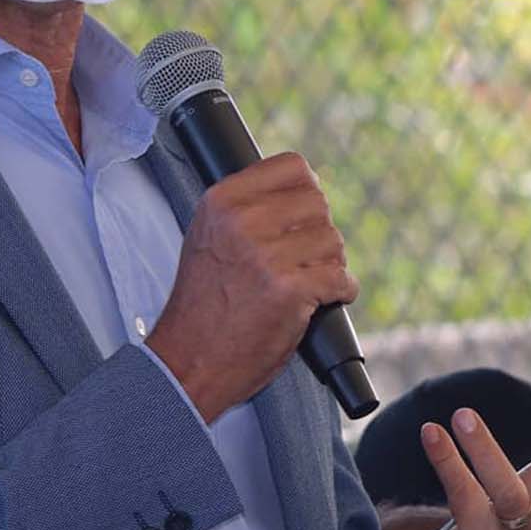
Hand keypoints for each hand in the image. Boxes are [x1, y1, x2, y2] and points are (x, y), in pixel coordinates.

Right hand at [146, 153, 359, 424]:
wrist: (188, 362)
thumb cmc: (205, 304)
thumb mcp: (210, 237)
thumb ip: (248, 208)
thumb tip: (306, 187)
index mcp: (222, 201)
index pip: (293, 167)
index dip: (308, 192)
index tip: (303, 216)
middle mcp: (242, 222)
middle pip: (318, 204)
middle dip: (318, 233)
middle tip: (303, 259)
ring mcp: (266, 256)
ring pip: (333, 241)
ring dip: (329, 264)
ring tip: (305, 283)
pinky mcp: (289, 290)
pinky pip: (341, 278)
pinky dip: (342, 290)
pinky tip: (324, 298)